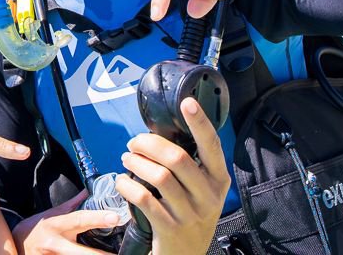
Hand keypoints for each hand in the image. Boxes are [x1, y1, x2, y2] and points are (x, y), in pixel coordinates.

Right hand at [13, 190, 117, 254]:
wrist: (12, 248)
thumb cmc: (33, 231)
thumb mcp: (50, 216)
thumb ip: (70, 206)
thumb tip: (87, 192)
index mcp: (56, 226)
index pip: (79, 220)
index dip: (98, 218)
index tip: (115, 217)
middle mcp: (55, 245)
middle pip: (82, 253)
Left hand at [116, 98, 230, 254]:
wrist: (187, 254)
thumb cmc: (191, 213)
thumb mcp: (202, 189)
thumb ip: (191, 164)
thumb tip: (161, 133)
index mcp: (219, 179)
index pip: (211, 145)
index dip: (199, 122)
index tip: (187, 102)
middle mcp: (208, 195)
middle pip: (177, 158)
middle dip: (149, 144)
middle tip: (134, 142)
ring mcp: (190, 213)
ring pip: (159, 177)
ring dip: (136, 163)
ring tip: (127, 159)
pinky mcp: (170, 228)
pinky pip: (144, 199)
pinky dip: (128, 186)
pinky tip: (123, 181)